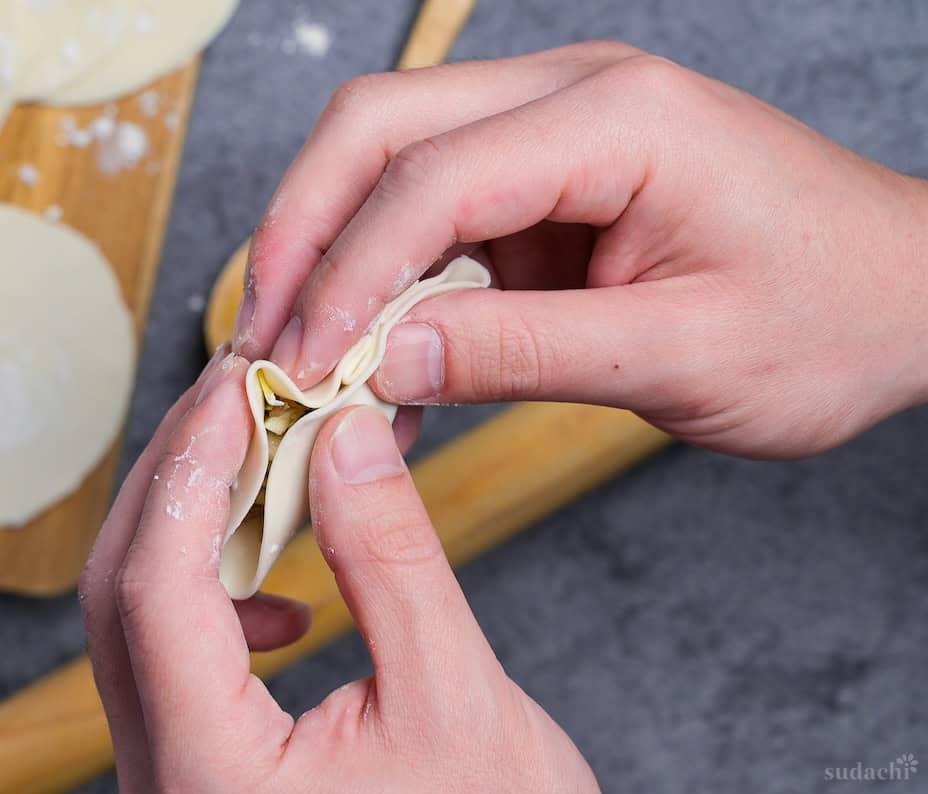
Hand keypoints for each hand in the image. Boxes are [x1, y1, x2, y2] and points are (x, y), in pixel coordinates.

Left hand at [80, 351, 599, 793]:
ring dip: (190, 526)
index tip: (240, 383)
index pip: (157, 588)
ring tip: (260, 466)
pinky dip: (212, 596)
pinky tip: (280, 597)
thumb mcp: (456, 699)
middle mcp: (163, 784)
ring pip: (136, 620)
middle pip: (121, 593)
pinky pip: (170, 659)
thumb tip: (341, 437)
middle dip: (178, 476)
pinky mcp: (198, 775)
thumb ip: (390, 562)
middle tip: (240, 394)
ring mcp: (171, 782)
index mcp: (211, 778)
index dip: (195, 466)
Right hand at [233, 41, 927, 457]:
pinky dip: (386, 284)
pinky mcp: (546, 187)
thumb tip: (381, 357)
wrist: (906, 299)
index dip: (346, 272)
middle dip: (302, 232)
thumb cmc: (829, 316)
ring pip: (388, 166)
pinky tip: (372, 358)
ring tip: (300, 356)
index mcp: (616, 119)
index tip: (301, 362)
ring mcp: (554, 136)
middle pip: (377, 129)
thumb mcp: (681, 354)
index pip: (429, 176)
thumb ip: (520, 352)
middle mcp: (571, 98)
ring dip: (332, 257)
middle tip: (262, 336)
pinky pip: (434, 220)